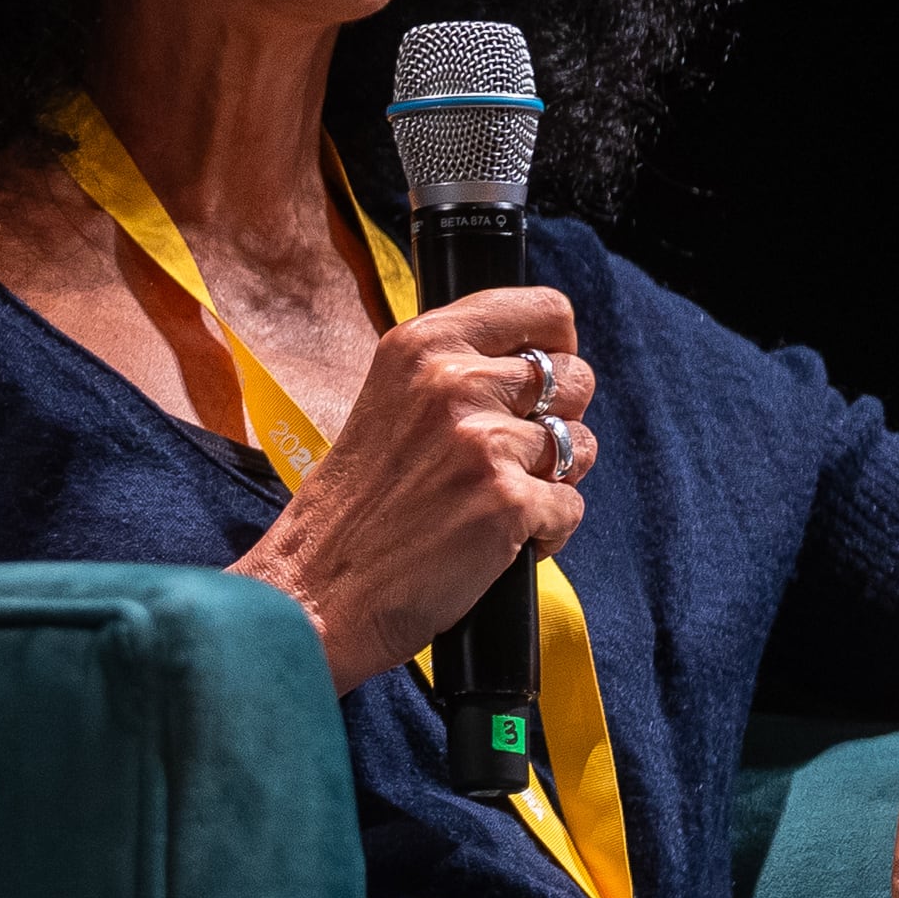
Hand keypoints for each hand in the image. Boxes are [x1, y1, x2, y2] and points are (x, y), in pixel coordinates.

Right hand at [231, 287, 593, 689]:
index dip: (556, 345)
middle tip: (513, 454)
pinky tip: (499, 541)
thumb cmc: (354, 505)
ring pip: (581, 444)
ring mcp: (482, 442)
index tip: (543, 376)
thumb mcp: (391, 401)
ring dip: (553, 478)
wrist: (317, 588)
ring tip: (497, 500)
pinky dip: (547, 532)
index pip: (542, 309)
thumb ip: (456, 370)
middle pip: (575, 376)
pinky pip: (571, 506)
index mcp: (422, 344)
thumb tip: (539, 366)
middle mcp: (454, 381)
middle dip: (558, 418)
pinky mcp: (506, 503)